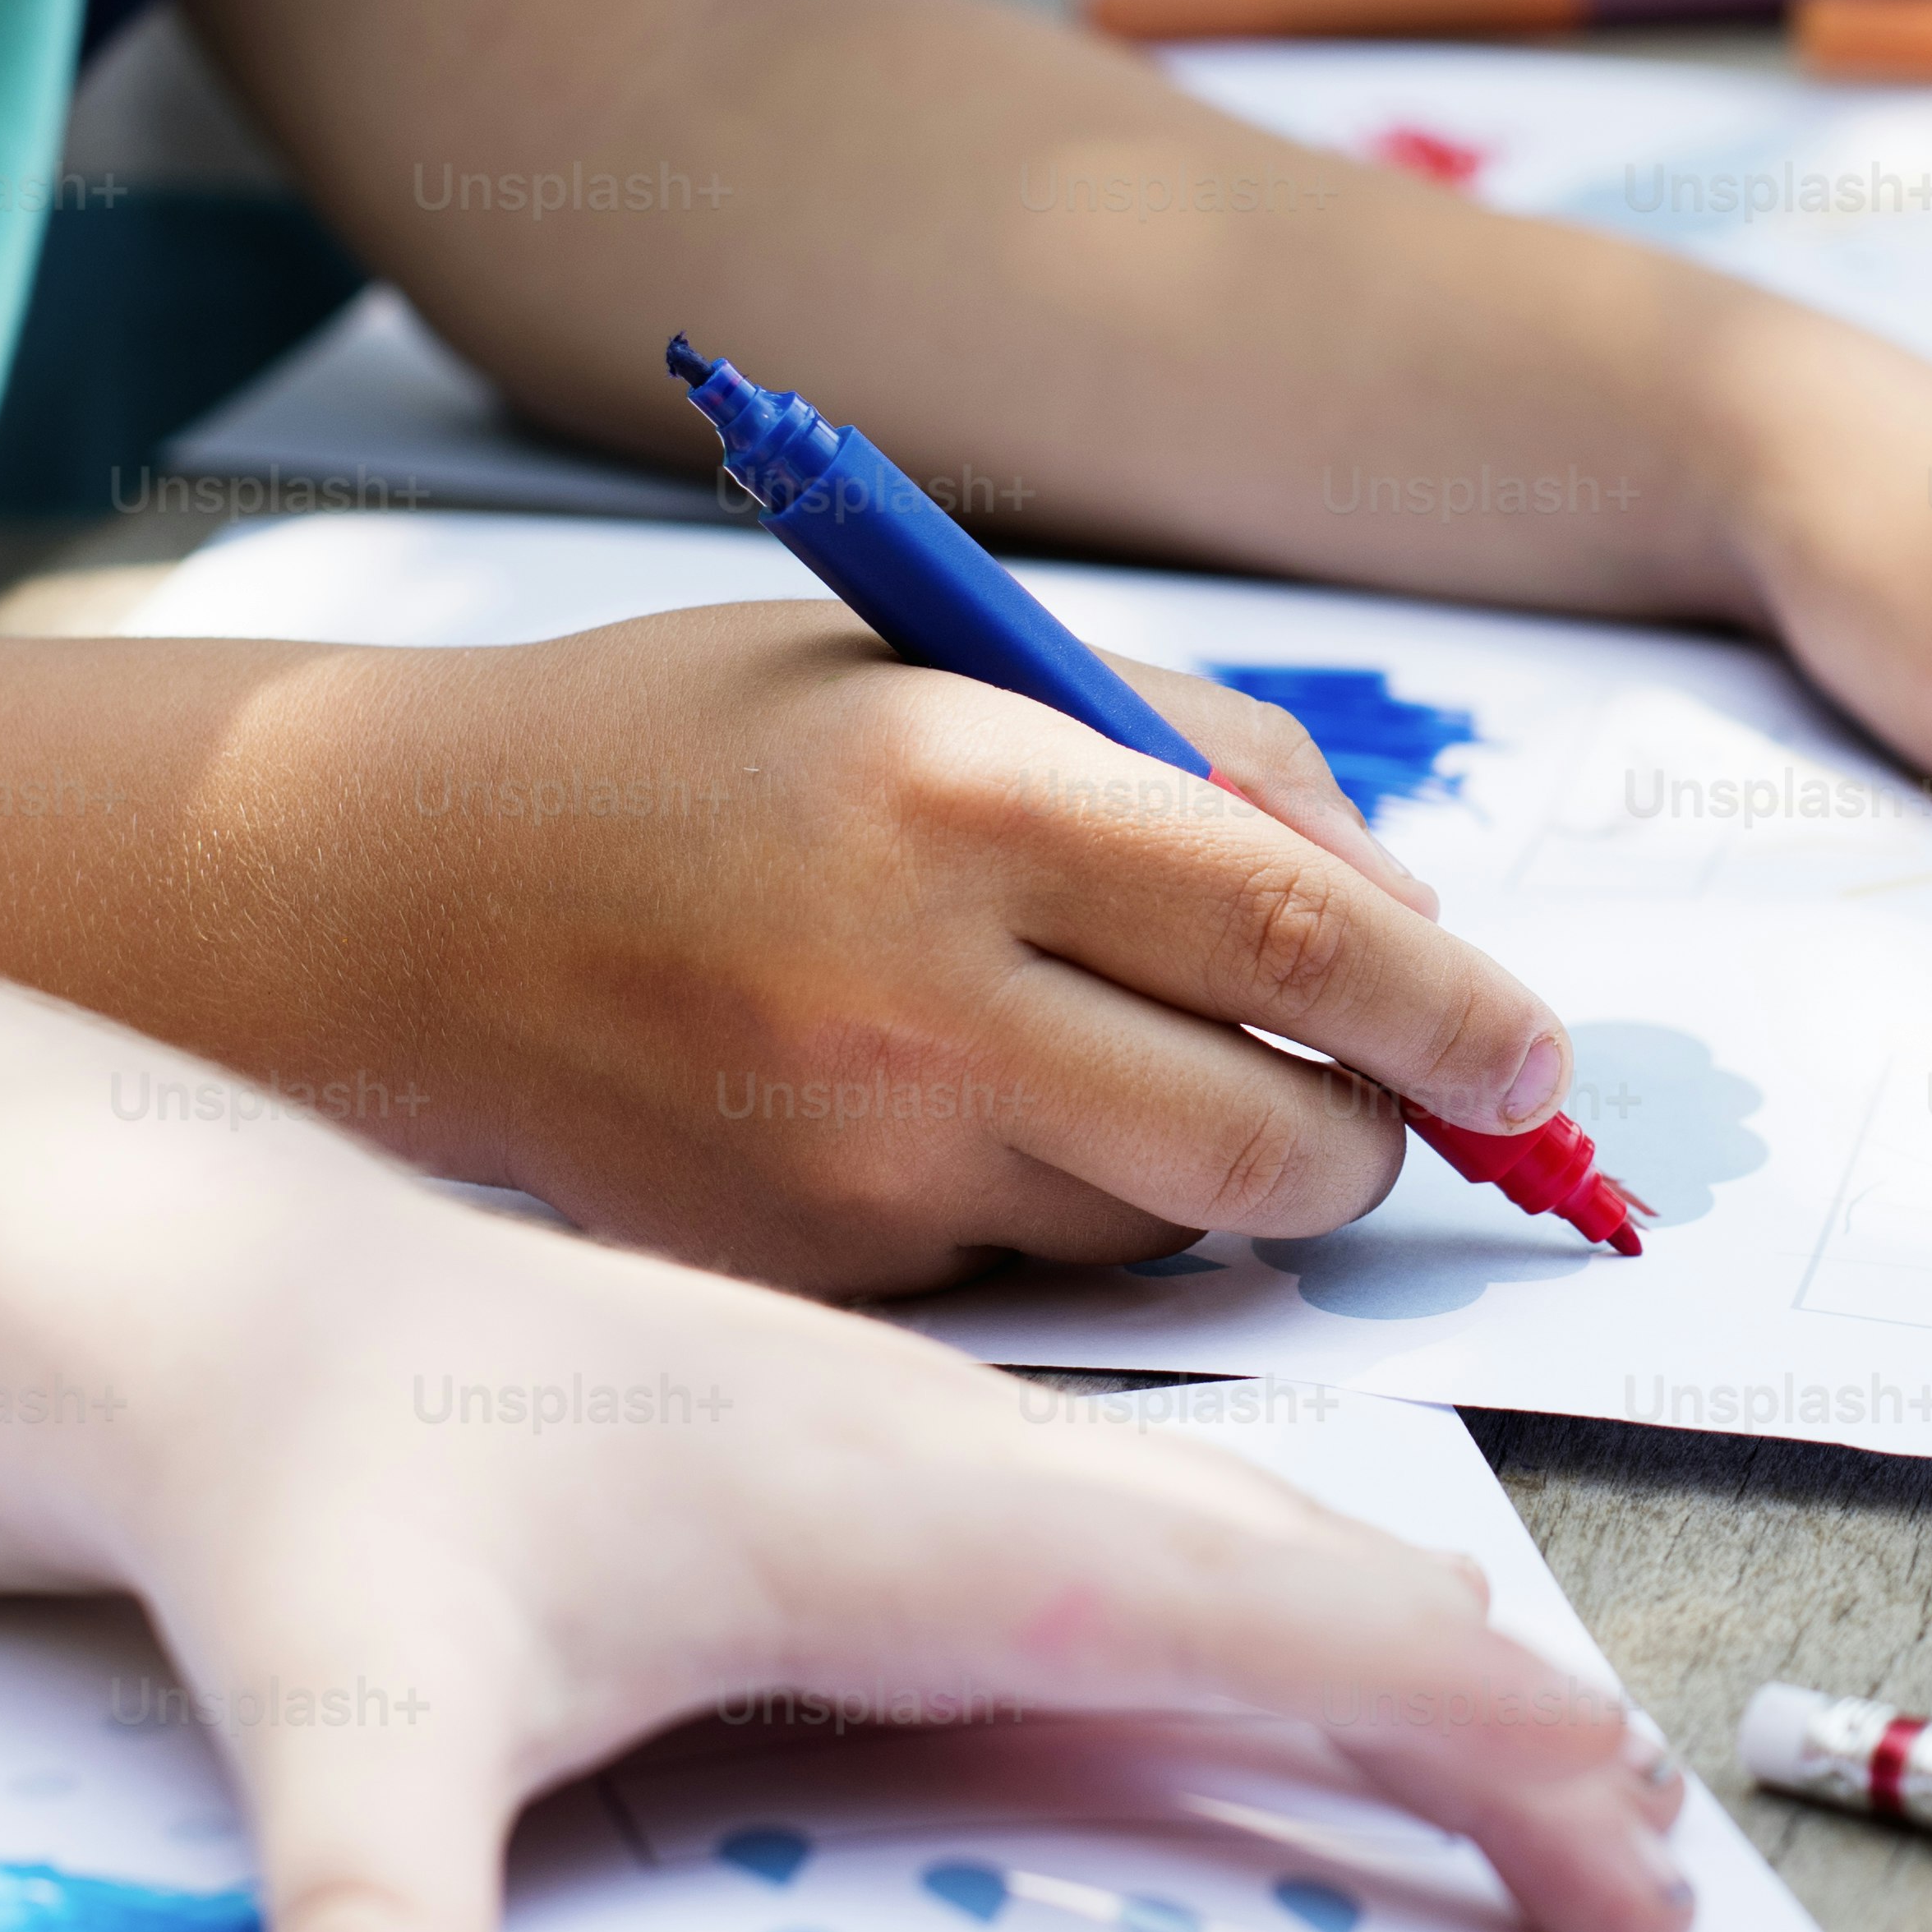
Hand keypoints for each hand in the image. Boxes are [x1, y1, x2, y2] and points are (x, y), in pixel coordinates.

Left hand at [107, 1215, 1694, 1931]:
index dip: (1450, 1718)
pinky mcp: (878, 1468)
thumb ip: (369, 1912)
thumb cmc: (299, 1485)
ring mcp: (927, 1449)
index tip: (1616, 1824)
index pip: (1249, 1608)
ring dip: (1392, 1653)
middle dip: (1485, 1708)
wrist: (209, 1293)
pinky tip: (1289, 1673)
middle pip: (1292, 1567)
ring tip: (1541, 1766)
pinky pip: (1139, 1543)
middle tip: (1646, 1861)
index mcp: (900, 1507)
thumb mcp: (329, 1702)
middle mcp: (954, 1457)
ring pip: (1228, 1541)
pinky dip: (1269, 1614)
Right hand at [295, 600, 1571, 1290]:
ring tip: (1125, 1057)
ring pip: (1164, 1225)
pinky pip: (1034, 1273)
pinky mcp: (807, 1273)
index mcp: (960, 789)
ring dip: (1221, 1173)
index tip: (1535, 1055)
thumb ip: (1198, 762)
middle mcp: (908, 990)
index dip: (1458, 1015)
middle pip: (1265, 1140)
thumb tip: (1411, 924)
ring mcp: (849, 1156)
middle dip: (1379, 1141)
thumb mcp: (952, 658)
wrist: (395, 898)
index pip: (1292, 938)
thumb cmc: (705, 745)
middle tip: (1394, 1102)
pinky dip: (1072, 1212)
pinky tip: (973, 1109)